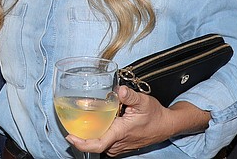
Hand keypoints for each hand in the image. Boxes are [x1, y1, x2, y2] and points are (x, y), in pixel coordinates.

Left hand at [66, 86, 210, 156]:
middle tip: (72, 118)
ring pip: (98, 141)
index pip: (97, 144)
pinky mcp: (119, 146)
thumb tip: (119, 89)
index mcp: (120, 133)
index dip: (81, 142)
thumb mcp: (143, 101)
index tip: (70, 136)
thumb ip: (129, 96)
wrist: (166, 126)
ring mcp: (118, 147)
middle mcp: (117, 143)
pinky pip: (104, 142)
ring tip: (84, 118)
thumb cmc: (155, 115)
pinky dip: (97, 133)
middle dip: (82, 132)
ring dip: (90, 132)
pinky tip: (95, 122)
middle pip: (93, 141)